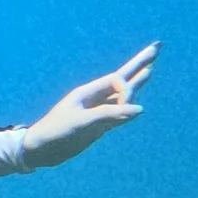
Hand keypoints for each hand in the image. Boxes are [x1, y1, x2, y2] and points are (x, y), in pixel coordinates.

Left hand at [17, 43, 157, 169]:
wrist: (40, 150)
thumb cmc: (55, 132)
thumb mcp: (82, 122)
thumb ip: (109, 115)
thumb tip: (139, 110)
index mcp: (88, 92)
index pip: (118, 81)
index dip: (127, 93)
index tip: (123, 111)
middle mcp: (96, 98)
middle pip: (124, 77)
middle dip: (140, 62)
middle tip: (157, 46)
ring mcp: (98, 112)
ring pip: (123, 95)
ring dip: (138, 82)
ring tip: (150, 69)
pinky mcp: (99, 126)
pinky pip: (119, 113)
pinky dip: (130, 107)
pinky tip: (136, 106)